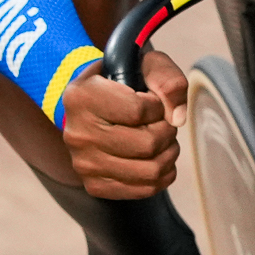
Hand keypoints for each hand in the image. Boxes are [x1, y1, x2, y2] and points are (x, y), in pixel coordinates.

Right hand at [58, 49, 187, 197]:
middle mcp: (76, 133)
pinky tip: (157, 157)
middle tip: (161, 121)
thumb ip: (168, 79)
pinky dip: (162, 174)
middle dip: (167, 130)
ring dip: (168, 153)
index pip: (139, 110)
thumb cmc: (125, 81)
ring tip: (162, 138)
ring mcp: (83, 163)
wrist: (96, 104)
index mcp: (81, 96)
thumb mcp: (147, 64)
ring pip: (150, 170)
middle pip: (148, 144)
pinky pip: (144, 189)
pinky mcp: (94, 185)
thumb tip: (178, 118)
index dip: (158, 104)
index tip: (151, 99)